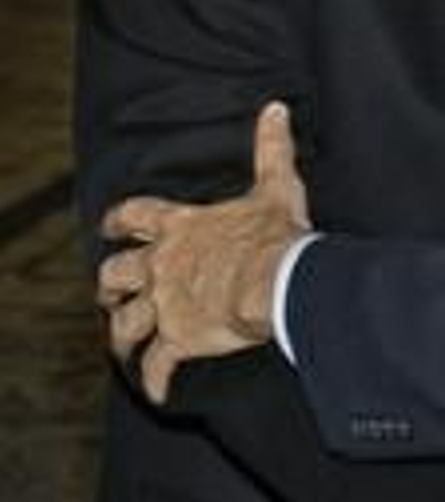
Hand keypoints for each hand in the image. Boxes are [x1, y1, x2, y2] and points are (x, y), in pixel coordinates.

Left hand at [97, 101, 310, 402]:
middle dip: (110, 285)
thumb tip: (276, 109)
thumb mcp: (276, 186)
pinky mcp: (177, 340)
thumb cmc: (274, 236)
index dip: (119, 220)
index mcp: (182, 228)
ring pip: (125, 322)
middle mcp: (162, 266)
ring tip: (123, 345)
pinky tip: (159, 391)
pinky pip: (157, 366)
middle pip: (115, 274)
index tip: (110, 225)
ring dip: (122, 334)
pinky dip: (155, 380)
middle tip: (111, 292)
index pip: (134, 217)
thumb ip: (272, 148)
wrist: (274, 282)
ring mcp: (166, 305)